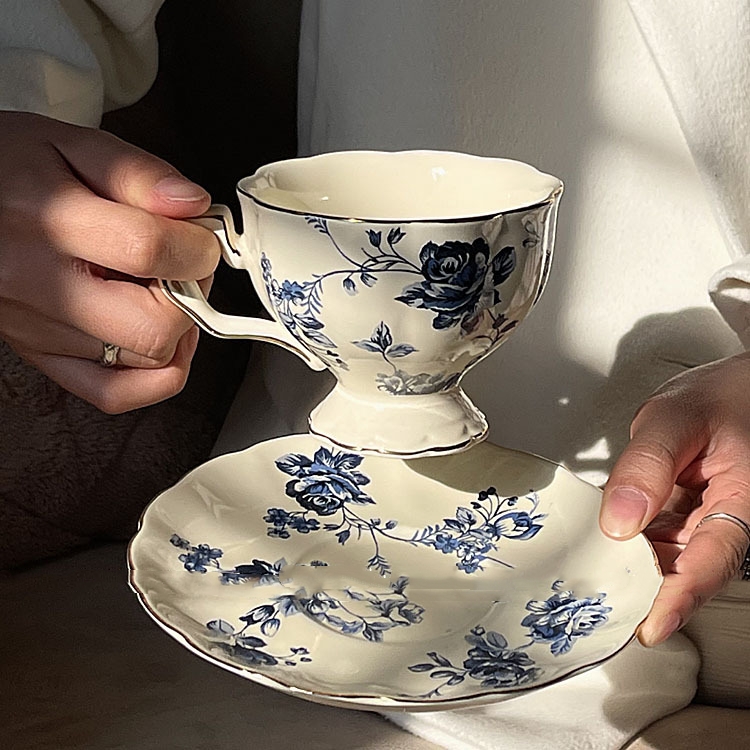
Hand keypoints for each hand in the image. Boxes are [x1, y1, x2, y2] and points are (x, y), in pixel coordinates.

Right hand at [0, 111, 219, 411]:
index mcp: (49, 221)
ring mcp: (39, 329)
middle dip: (193, 296)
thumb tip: (193, 205)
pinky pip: (112, 394)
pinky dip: (154, 377)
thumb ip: (138, 173)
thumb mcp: (70, 144)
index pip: (148, 251)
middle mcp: (38, 286)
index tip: (202, 237)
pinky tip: (160, 340)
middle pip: (153, 327)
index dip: (197, 247)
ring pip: (144, 362)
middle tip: (187, 268)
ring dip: (178, 329)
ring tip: (166, 292)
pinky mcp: (41, 354)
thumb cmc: (7, 171)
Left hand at [600, 352, 749, 645]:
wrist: (738, 385)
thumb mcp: (674, 418)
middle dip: (649, 593)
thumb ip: (647, 465)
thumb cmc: (722, 395)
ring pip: (674, 556)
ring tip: (595, 579)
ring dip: (639, 568)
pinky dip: (637, 542)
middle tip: (604, 610)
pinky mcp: (692, 511)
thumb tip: (618, 521)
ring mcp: (710, 516)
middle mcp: (728, 516)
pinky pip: (665, 536)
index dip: (679, 597)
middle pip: (690, 568)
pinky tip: (608, 543)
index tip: (649, 625)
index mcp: (741, 498)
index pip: (712, 560)